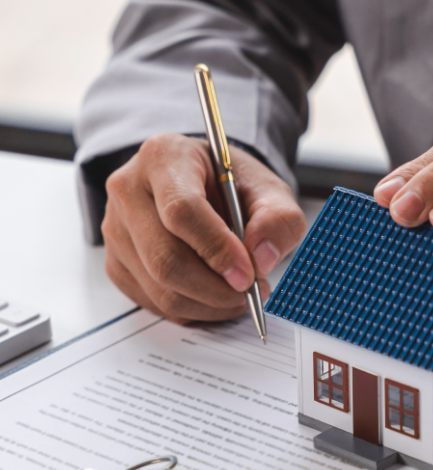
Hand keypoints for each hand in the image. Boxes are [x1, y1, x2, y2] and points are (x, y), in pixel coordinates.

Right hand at [102, 133, 305, 322]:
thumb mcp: (269, 191)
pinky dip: (194, 311)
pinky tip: (217, 298)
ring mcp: (117, 229)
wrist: (206, 187)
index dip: (217, 249)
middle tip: (252, 292)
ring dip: (210, 305)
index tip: (248, 274)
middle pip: (165, 259)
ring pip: (160, 288)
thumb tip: (262, 258)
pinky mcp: (117, 263)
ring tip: (241, 294)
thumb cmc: (232, 186)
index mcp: (164, 157)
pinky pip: (155, 303)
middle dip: (216, 288)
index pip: (182, 211)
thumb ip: (278, 219)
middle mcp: (129, 190)